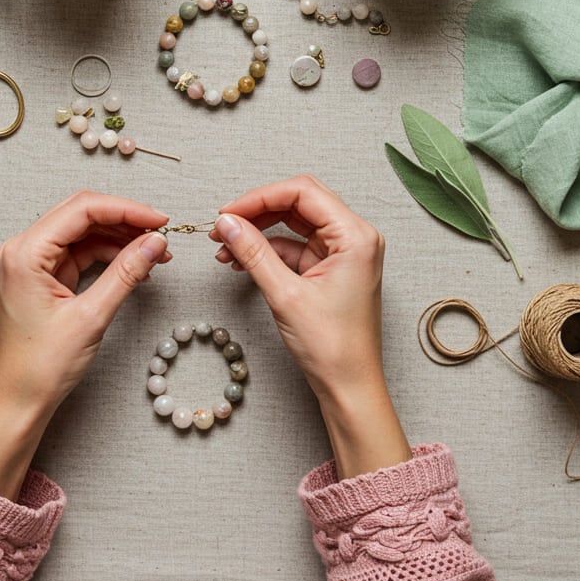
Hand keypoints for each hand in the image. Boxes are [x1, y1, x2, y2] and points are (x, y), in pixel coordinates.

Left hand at [0, 191, 168, 497]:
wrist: (18, 403)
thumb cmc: (41, 367)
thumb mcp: (91, 317)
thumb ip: (125, 273)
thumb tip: (154, 242)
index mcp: (25, 253)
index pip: (82, 209)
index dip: (126, 209)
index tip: (159, 221)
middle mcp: (23, 249)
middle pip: (81, 214)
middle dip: (125, 220)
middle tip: (161, 233)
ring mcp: (31, 262)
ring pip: (83, 232)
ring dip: (119, 237)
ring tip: (155, 252)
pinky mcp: (41, 276)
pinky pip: (79, 252)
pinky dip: (107, 254)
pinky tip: (134, 264)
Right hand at [212, 175, 409, 477]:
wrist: (349, 388)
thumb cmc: (332, 348)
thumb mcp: (285, 294)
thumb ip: (253, 252)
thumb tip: (226, 223)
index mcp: (355, 236)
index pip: (303, 192)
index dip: (260, 197)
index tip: (228, 213)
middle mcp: (354, 237)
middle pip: (299, 202)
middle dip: (257, 211)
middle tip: (223, 225)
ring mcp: (343, 252)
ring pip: (294, 223)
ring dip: (259, 231)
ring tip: (225, 247)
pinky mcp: (331, 268)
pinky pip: (294, 246)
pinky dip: (267, 250)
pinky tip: (240, 260)